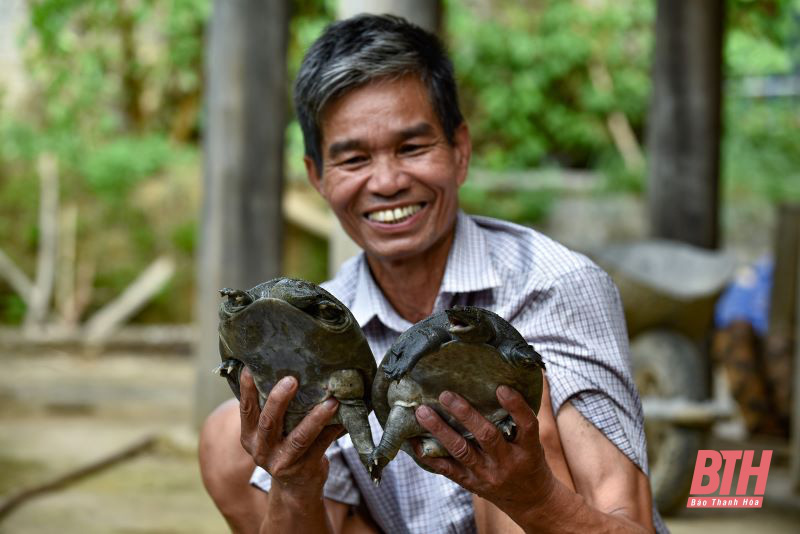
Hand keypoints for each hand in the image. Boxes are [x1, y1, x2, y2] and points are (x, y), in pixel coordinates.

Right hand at [238, 367, 342, 498]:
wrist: (297, 489)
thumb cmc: (285, 447)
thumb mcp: (271, 434)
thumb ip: (273, 410)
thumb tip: (288, 368)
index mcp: (250, 437)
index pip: (246, 411)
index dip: (246, 390)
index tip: (249, 368)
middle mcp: (262, 451)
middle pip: (269, 422)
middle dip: (279, 399)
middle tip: (292, 379)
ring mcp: (283, 462)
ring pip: (299, 438)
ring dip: (316, 418)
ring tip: (331, 401)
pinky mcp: (304, 469)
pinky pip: (321, 446)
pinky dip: (333, 429)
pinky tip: (344, 416)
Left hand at [413, 386, 556, 518]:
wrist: (530, 501)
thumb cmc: (531, 462)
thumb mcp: (536, 442)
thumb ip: (523, 416)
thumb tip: (518, 379)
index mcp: (528, 449)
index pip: (527, 425)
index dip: (515, 406)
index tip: (501, 388)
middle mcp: (507, 462)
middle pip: (487, 437)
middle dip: (465, 414)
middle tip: (445, 394)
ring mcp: (487, 475)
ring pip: (461, 451)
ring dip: (440, 430)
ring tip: (422, 412)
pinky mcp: (471, 483)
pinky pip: (447, 469)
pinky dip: (429, 455)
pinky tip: (414, 441)